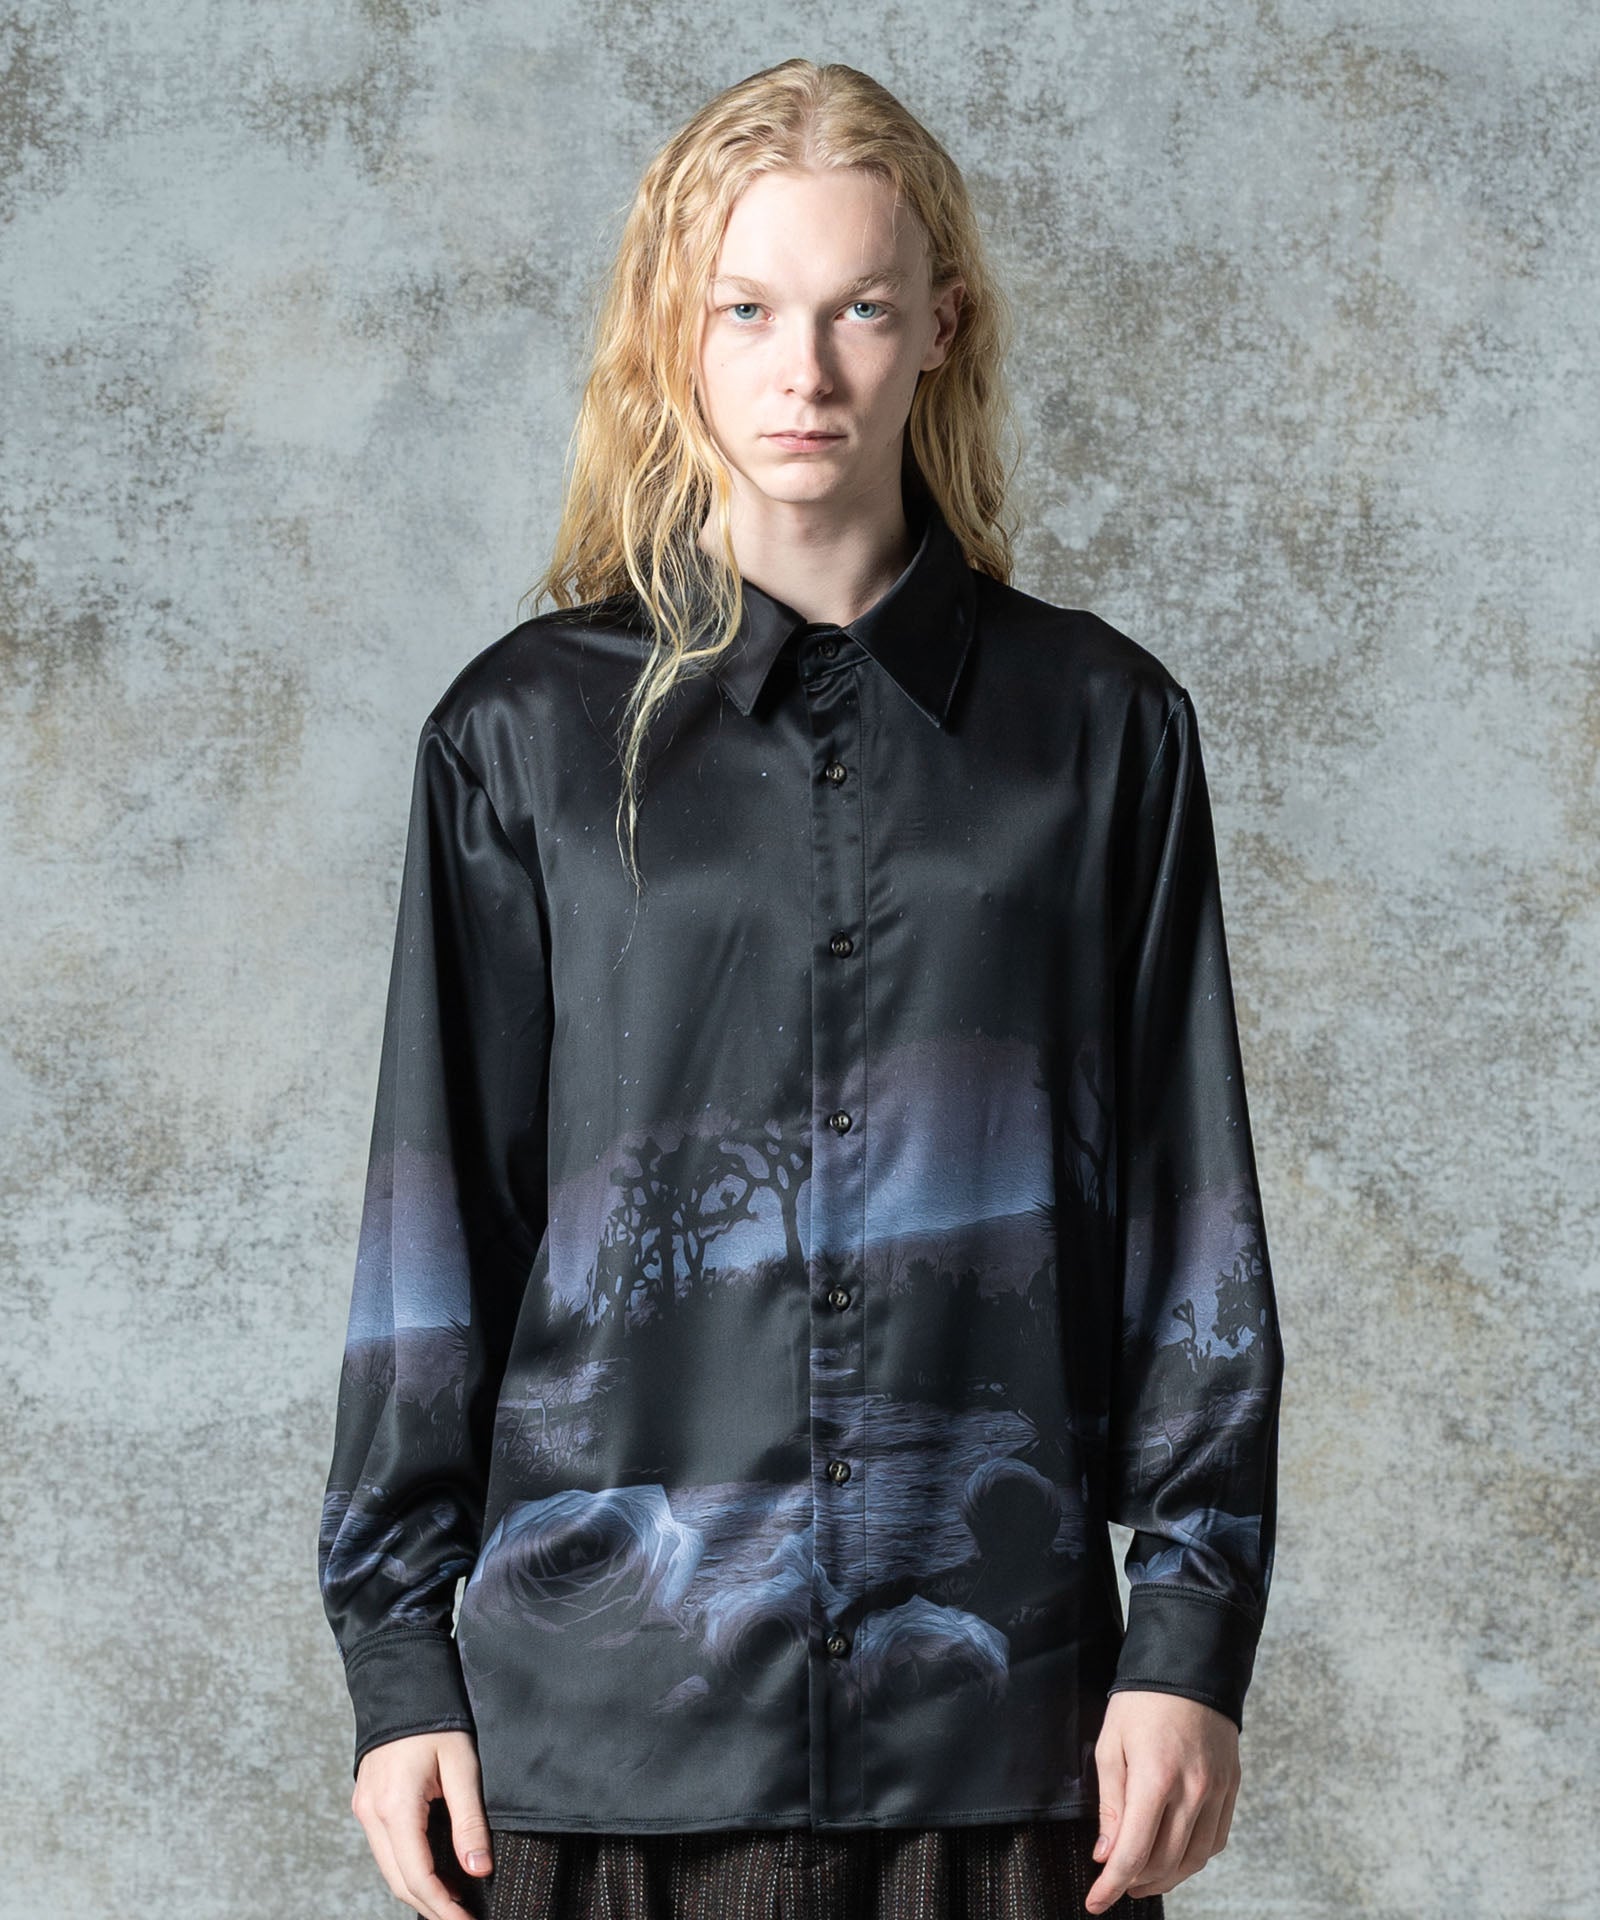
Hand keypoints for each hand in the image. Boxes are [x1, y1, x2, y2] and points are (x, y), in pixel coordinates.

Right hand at [351, 1730, 494, 1918]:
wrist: (402, 1679)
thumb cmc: (435, 1717)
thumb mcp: (462, 1765)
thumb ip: (469, 1821)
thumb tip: (478, 1869)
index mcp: (394, 1806)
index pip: (417, 1877)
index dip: (443, 1907)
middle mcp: (372, 1813)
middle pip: (399, 1881)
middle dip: (431, 1907)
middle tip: (463, 1919)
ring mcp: (365, 1808)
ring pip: (389, 1867)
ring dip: (419, 1889)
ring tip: (454, 1902)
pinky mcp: (367, 1801)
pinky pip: (385, 1848)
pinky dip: (408, 1866)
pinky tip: (433, 1870)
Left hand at [1084, 1690, 1240, 1911]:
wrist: (1189, 1667)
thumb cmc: (1142, 1702)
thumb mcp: (1111, 1745)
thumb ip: (1110, 1805)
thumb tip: (1106, 1855)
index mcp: (1155, 1778)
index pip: (1132, 1852)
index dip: (1111, 1886)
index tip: (1095, 1902)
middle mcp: (1192, 1791)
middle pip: (1164, 1863)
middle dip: (1135, 1882)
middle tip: (1114, 1884)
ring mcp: (1216, 1791)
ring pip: (1192, 1860)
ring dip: (1165, 1878)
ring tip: (1141, 1878)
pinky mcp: (1231, 1788)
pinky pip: (1214, 1842)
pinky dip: (1193, 1859)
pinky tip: (1174, 1857)